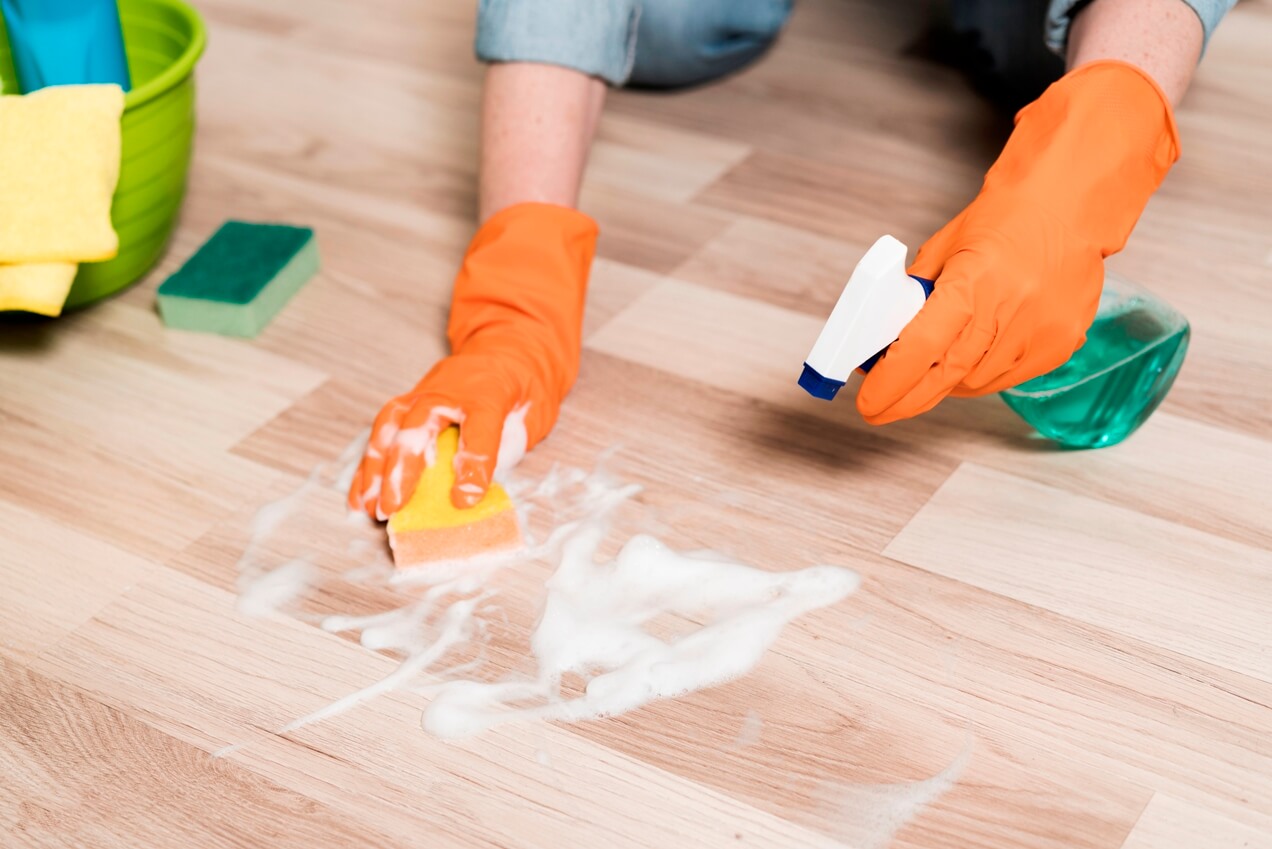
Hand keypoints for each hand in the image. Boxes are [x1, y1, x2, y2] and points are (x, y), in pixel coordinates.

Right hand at [348, 203, 598, 517]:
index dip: (472, 466)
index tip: (464, 500)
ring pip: (390, 428)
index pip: (479, 430)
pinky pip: (382, 433)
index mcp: (488, 393)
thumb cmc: (520, 390)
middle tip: (393, 507)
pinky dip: (369, 465)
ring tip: (371, 506)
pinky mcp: (406, 404)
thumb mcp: (533, 415)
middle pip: (418, 427)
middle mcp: (447, 391)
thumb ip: (508, 448)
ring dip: (375, 469)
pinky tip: (361, 495)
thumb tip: (478, 490)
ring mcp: (421, 395)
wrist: (505, 350)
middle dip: (403, 470)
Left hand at [858, 61, 1178, 424]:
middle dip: (908, 399)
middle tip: (882, 409)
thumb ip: (914, 297)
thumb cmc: (1003, 221)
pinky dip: (981, 377)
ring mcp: (1038, 333)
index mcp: (971, 285)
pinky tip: (969, 364)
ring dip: (946, 385)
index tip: (868, 401)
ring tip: (930, 373)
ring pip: (976, 384)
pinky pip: (1008, 379)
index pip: (919, 350)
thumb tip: (884, 340)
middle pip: (945, 377)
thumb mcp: (942, 250)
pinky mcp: (1059, 345)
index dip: (890, 383)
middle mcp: (1008, 312)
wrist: (1067, 207)